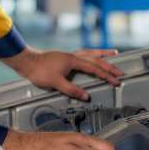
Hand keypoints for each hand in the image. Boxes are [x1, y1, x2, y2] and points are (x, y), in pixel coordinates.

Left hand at [2, 47, 124, 100]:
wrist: (27, 61)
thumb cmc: (39, 71)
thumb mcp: (55, 83)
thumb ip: (71, 90)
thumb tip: (85, 96)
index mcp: (73, 61)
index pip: (95, 69)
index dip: (107, 76)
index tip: (116, 82)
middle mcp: (74, 55)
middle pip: (96, 59)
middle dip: (110, 66)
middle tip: (121, 71)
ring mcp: (70, 55)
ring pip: (91, 53)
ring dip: (103, 54)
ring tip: (114, 53)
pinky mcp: (66, 56)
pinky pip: (84, 53)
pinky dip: (92, 54)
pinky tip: (92, 56)